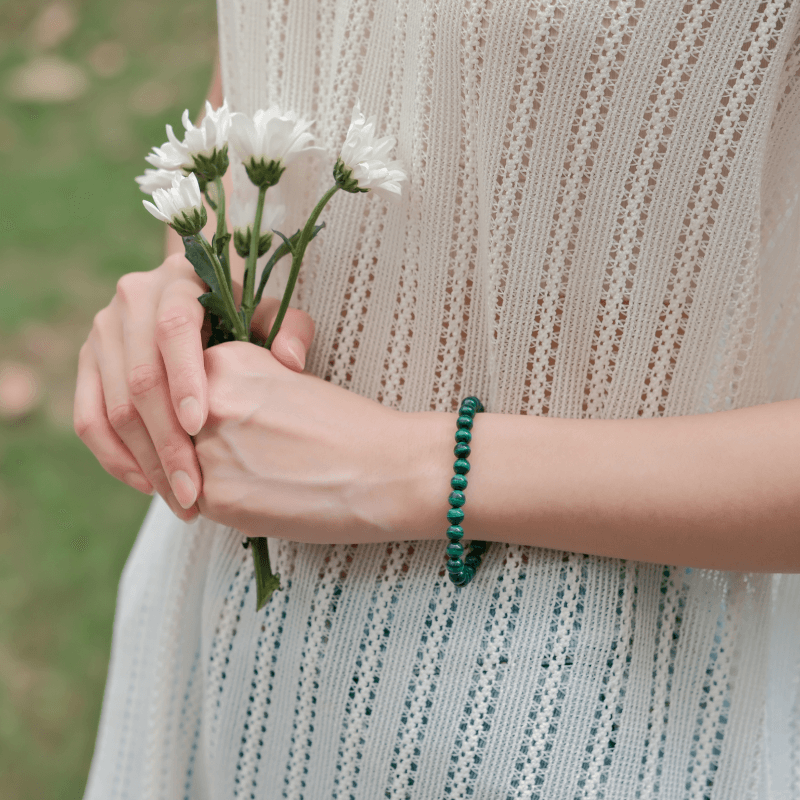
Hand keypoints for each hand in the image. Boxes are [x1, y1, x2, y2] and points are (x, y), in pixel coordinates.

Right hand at [73, 252, 315, 521]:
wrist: (195, 297)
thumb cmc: (241, 312)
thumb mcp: (269, 312)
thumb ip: (290, 330)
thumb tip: (290, 360)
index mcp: (177, 282)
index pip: (173, 328)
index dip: (183, 377)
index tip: (199, 425)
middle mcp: (130, 303)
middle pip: (140, 379)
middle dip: (167, 442)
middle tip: (193, 491)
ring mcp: (101, 335)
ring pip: (113, 407)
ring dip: (144, 461)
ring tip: (179, 500)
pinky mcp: (87, 365)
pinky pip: (89, 419)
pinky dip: (115, 458)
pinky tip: (149, 486)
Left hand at [194, 341, 441, 542]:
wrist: (387, 468)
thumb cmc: (350, 427)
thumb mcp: (286, 383)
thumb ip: (236, 394)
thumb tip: (199, 425)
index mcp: (226, 361)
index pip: (181, 390)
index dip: (201, 415)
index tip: (228, 429)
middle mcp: (207, 399)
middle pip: (175, 429)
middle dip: (197, 448)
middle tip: (247, 459)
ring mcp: (207, 449)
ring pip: (180, 469)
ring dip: (206, 478)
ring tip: (262, 479)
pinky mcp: (216, 496)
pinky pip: (200, 504)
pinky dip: (224, 506)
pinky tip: (266, 498)